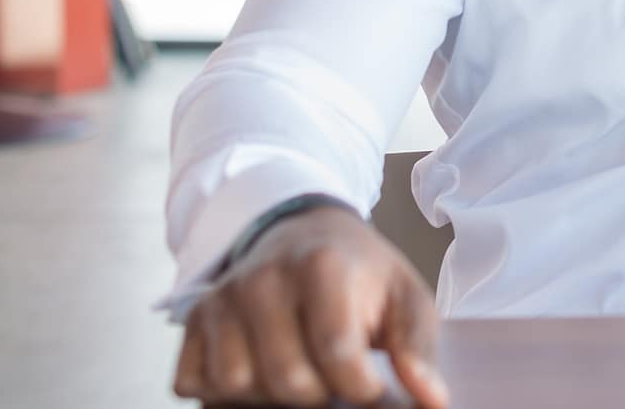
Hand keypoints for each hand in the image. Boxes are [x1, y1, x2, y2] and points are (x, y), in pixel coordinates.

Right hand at [173, 205, 447, 406]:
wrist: (303, 233)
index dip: (364, 389)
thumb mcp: (404, 295)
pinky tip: (259, 366)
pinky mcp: (192, 320)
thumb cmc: (359, 272)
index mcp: (322, 266)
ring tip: (301, 368)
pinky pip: (194, 384)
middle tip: (338, 378)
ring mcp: (220, 299)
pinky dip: (225, 391)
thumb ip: (418, 349)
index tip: (376, 388)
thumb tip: (432, 401)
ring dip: (272, 394)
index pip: (338, 355)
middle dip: (321, 394)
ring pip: (237, 386)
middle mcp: (262, 279)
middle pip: (287, 380)